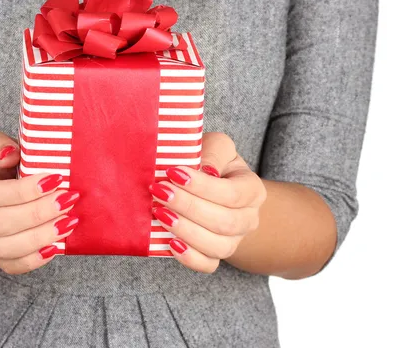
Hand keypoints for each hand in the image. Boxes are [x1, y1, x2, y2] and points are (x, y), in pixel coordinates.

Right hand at [0, 131, 79, 273]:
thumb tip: (10, 154)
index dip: (23, 191)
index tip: (55, 179)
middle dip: (38, 213)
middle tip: (68, 200)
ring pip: (6, 248)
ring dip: (41, 236)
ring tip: (69, 222)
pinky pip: (12, 266)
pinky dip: (34, 260)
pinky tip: (55, 247)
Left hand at [150, 132, 265, 272]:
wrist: (216, 190)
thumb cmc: (213, 163)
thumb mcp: (217, 147)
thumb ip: (213, 152)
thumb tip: (203, 169)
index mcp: (252, 190)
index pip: (231, 194)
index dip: (201, 186)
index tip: (172, 173)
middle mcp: (248, 219)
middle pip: (224, 222)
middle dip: (188, 207)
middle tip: (160, 192)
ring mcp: (234, 241)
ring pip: (216, 246)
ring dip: (186, 231)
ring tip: (160, 214)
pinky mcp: (215, 255)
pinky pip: (207, 265)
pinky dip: (190, 258)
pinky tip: (170, 242)